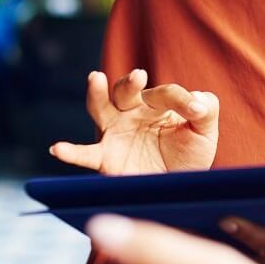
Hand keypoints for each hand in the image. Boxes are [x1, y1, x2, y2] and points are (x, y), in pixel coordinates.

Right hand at [50, 69, 219, 173]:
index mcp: (157, 103)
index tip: (196, 111)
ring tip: (95, 78)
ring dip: (97, 94)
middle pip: (125, 91)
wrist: (178, 188)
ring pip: (101, 108)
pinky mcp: (106, 159)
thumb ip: (207, 110)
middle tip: (139, 76)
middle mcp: (131, 112)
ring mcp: (115, 133)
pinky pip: (85, 154)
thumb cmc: (189, 155)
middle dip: (130, 83)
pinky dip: (70, 152)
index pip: (166, 93)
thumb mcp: (204, 132)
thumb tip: (198, 101)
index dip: (181, 100)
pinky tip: (57, 148)